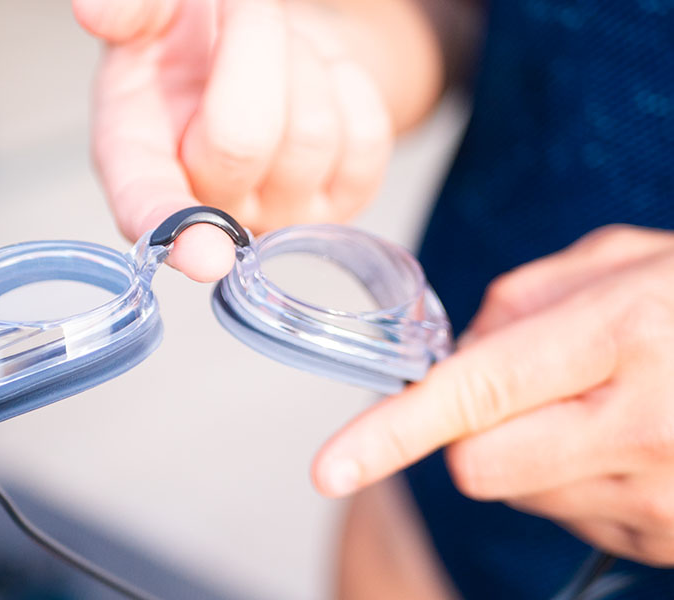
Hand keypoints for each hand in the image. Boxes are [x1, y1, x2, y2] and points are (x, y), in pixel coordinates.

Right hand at [72, 0, 428, 280]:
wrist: (267, 51)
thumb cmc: (197, 48)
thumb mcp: (152, 20)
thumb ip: (128, 11)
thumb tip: (95, 10)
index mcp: (139, 170)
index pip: (153, 211)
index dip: (176, 229)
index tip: (204, 255)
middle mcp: (211, 209)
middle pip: (245, 142)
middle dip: (253, 42)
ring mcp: (281, 216)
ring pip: (312, 134)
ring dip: (300, 59)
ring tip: (277, 47)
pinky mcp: (345, 203)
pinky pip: (365, 135)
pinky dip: (347, 83)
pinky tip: (314, 80)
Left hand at [313, 225, 673, 565]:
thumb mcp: (622, 261)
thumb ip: (521, 300)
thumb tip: (458, 354)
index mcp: (624, 335)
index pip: (477, 392)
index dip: (392, 432)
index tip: (331, 465)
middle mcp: (649, 424)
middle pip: (476, 464)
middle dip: (467, 432)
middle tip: (518, 388)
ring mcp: (669, 496)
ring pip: (518, 493)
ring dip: (528, 452)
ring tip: (601, 404)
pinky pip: (572, 516)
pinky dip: (574, 479)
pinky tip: (631, 441)